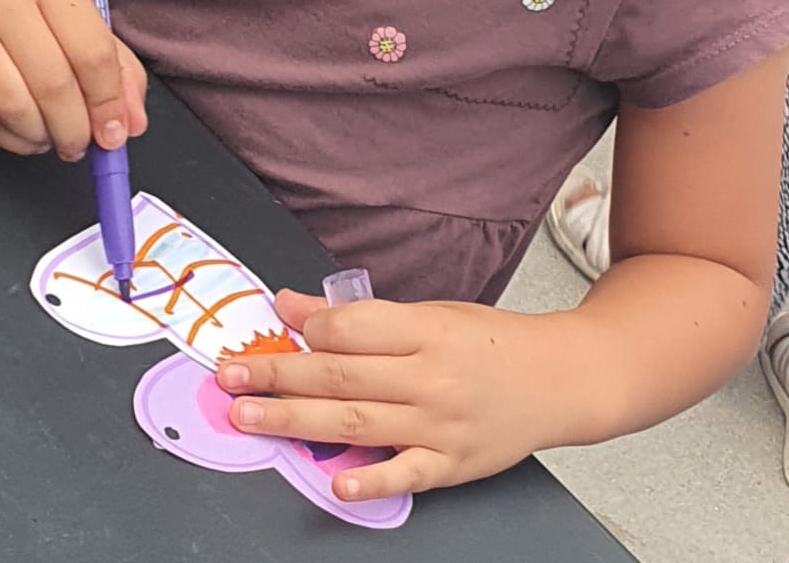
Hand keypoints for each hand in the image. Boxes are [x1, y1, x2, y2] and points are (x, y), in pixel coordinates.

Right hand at [0, 0, 147, 158]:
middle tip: (84, 143)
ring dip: (43, 136)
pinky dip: (10, 136)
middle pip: (53, 85)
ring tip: (54, 138)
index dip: (109, 102)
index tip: (116, 131)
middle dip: (76, 129)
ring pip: (13, 106)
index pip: (91, 52)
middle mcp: (2, 0)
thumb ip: (111, 58)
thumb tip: (130, 123)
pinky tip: (25, 133)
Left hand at [216, 290, 568, 500]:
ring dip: (294, 419)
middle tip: (230, 376)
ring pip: (356, 421)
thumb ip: (361, 316)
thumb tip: (293, 305)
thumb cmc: (488, 341)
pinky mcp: (450, 464)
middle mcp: (430, 376)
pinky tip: (334, 484)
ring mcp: (439, 423)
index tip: (266, 329)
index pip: (352, 328)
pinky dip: (369, 480)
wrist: (558, 379)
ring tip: (248, 415)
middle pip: (340, 376)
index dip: (306, 328)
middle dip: (278, 374)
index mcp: (425, 329)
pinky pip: (404, 474)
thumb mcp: (429, 312)